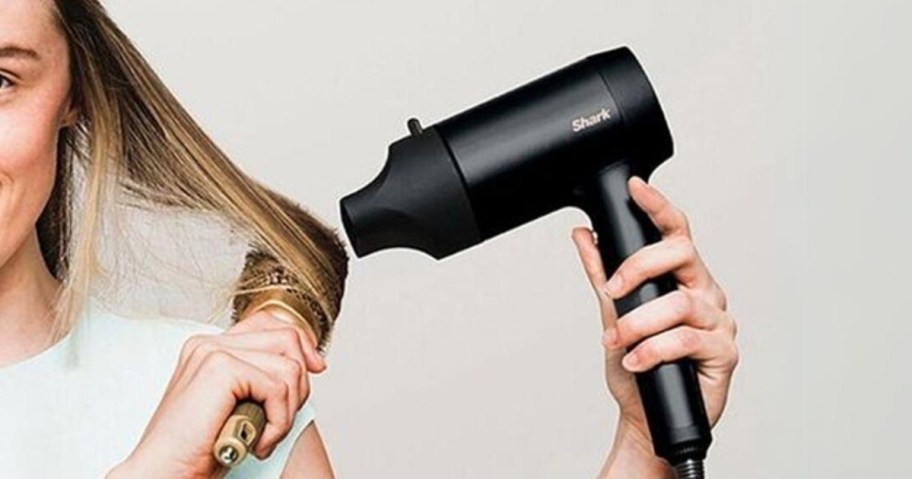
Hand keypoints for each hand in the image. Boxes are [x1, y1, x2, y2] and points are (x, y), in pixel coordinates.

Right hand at [107, 310, 326, 478]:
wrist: (163, 474)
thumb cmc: (198, 450)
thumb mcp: (237, 404)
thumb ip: (260, 377)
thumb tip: (309, 362)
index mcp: (209, 347)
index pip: (268, 322)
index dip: (300, 343)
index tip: (315, 369)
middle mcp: (209, 343)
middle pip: (287, 339)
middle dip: (299, 383)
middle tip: (279, 421)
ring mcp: (213, 352)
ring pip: (289, 366)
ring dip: (287, 411)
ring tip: (265, 436)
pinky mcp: (221, 369)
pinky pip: (278, 388)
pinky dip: (278, 422)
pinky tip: (258, 443)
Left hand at [571, 176, 738, 476]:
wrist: (646, 416)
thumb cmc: (637, 366)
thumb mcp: (611, 313)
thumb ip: (601, 274)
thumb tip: (583, 234)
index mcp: (683, 277)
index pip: (675, 232)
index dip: (658, 207)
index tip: (635, 188)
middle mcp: (704, 292)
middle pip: (682, 254)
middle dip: (638, 268)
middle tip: (612, 292)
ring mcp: (718, 321)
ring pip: (680, 303)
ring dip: (638, 322)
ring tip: (617, 341)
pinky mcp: (724, 353)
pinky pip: (686, 340)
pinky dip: (653, 350)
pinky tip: (636, 361)